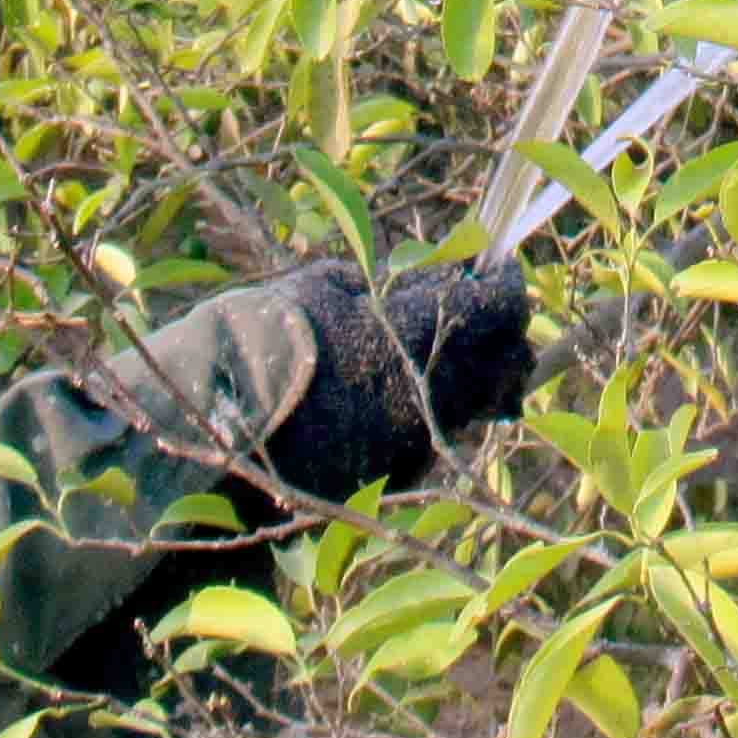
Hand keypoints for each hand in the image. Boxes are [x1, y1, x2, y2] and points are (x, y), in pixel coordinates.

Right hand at [262, 256, 533, 500]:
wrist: (227, 425)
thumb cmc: (268, 340)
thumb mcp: (325, 286)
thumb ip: (387, 282)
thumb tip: (422, 278)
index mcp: (419, 333)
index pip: (500, 304)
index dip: (504, 281)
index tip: (495, 267)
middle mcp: (435, 390)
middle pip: (509, 361)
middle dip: (502, 333)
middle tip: (477, 311)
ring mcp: (421, 437)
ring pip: (480, 400)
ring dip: (475, 372)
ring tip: (437, 351)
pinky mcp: (401, 471)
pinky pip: (441, 431)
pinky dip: (436, 407)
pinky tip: (397, 393)